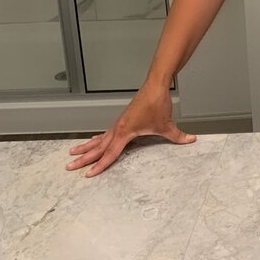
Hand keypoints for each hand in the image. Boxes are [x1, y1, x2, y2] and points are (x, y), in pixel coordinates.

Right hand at [65, 84, 195, 177]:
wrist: (155, 85)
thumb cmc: (157, 103)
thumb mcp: (167, 124)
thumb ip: (178, 136)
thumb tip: (191, 140)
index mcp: (125, 132)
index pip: (110, 153)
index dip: (100, 165)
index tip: (88, 174)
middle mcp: (117, 128)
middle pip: (97, 147)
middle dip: (83, 158)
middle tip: (69, 167)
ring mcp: (118, 124)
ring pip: (98, 140)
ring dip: (85, 148)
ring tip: (72, 154)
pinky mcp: (121, 120)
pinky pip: (104, 133)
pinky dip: (96, 139)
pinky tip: (92, 142)